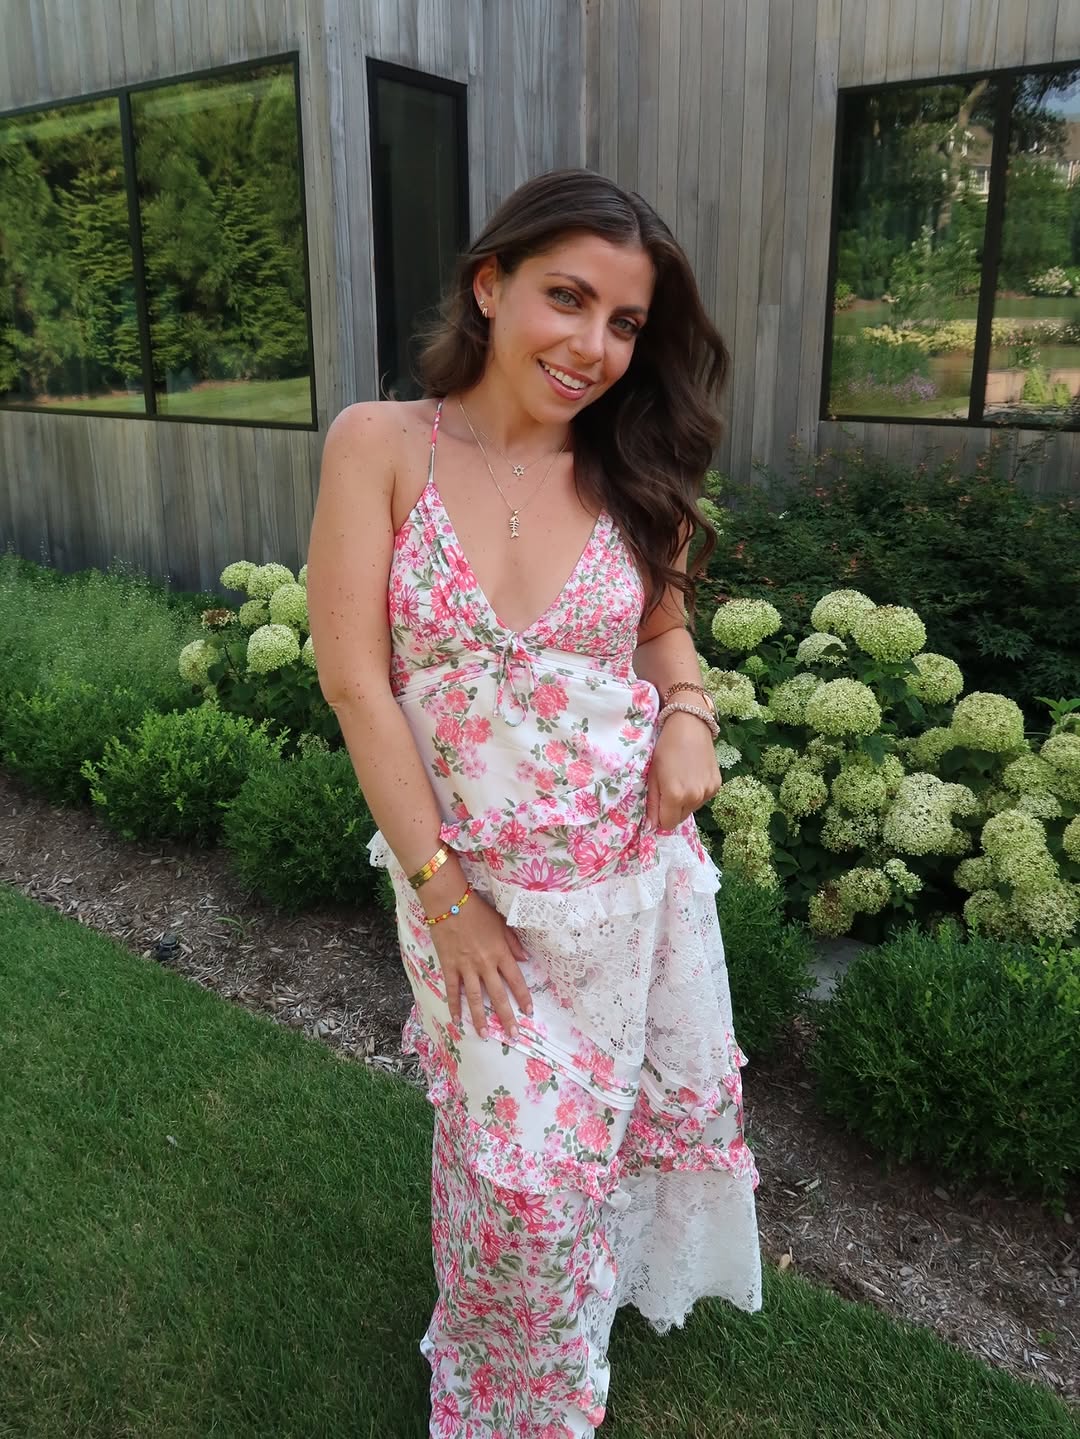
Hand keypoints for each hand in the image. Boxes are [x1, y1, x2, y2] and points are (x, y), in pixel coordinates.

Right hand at [424, 883, 532, 1038]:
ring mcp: (465, 967)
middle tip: (513, 1035)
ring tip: (484, 1034)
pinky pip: (452, 990)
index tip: (529, 1012)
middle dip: (506, 1017)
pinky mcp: (449, 966)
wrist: (449, 902)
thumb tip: (524, 959)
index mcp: (500, 953)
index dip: (523, 998)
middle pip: (497, 995)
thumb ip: (513, 942)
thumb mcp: (501, 923)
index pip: (516, 980)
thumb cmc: (477, 911)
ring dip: (480, 1018)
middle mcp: (485, 964)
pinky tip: (456, 1020)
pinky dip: (454, 1005)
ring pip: (474, 998)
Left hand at [645, 710, 722, 830]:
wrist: (690, 725)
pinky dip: (697, 793)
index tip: (658, 803)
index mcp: (675, 796)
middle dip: (672, 809)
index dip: (660, 817)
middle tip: (668, 787)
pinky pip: (703, 799)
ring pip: (692, 809)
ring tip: (681, 779)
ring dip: (685, 801)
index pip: (667, 824)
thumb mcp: (653, 775)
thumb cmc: (665, 748)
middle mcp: (694, 797)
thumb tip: (650, 828)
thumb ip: (652, 803)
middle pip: (680, 819)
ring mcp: (708, 792)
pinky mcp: (717, 785)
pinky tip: (693, 775)